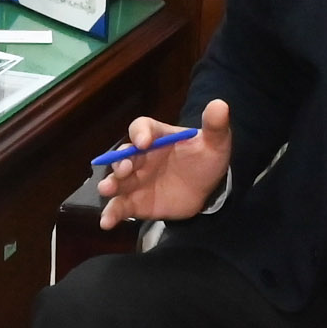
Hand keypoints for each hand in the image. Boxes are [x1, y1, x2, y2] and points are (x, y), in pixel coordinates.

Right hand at [96, 99, 233, 229]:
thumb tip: (220, 105)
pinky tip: (106, 222)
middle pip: (123, 155)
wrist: (207, 189)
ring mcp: (136, 180)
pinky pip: (120, 207)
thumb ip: (215, 126)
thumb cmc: (206, 159)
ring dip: (110, 184)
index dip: (140, 133)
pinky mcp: (136, 203)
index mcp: (157, 137)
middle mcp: (141, 157)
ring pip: (117, 180)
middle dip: (119, 161)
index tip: (144, 142)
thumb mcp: (216, 142)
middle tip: (124, 169)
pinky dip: (111, 214)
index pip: (141, 128)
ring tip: (107, 190)